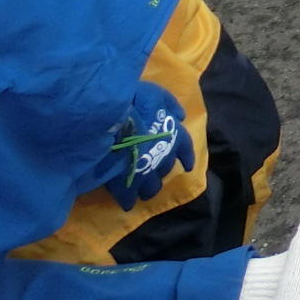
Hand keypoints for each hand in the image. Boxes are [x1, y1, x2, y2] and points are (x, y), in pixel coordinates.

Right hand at [105, 83, 194, 209]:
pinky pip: (128, 196)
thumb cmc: (135, 102)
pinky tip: (126, 203)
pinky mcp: (126, 183)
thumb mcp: (156, 95)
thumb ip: (169, 106)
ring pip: (151, 185)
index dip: (185, 156)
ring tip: (142, 193)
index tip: (187, 167)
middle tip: (155, 178)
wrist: (112, 120)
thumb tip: (181, 116)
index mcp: (173, 135)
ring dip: (148, 188)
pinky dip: (127, 199)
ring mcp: (145, 171)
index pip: (185, 147)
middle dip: (161, 172)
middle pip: (166, 168)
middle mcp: (163, 155)